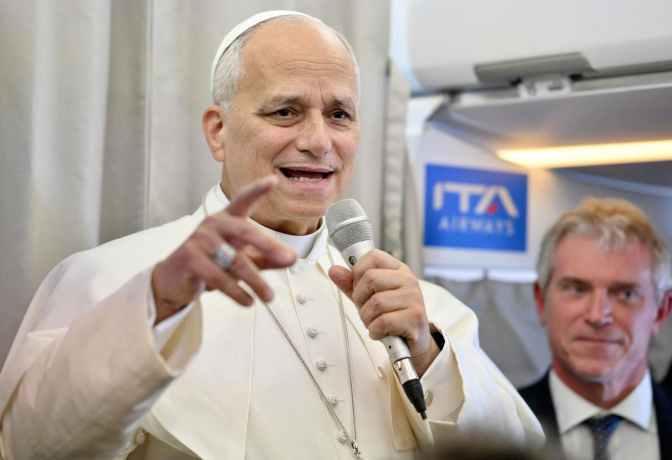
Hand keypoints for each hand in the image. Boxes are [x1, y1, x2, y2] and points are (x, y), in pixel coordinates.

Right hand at [151, 176, 296, 323]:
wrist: (174, 281)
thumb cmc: (210, 264)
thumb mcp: (241, 259)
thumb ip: (266, 257)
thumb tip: (291, 259)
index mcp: (227, 219)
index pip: (243, 200)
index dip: (257, 190)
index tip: (273, 181)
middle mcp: (213, 224)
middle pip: (246, 231)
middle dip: (270, 246)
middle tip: (289, 259)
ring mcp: (200, 240)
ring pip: (236, 261)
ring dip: (256, 282)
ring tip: (269, 296)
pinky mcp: (190, 259)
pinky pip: (219, 277)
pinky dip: (237, 292)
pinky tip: (248, 301)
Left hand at [328, 250, 438, 375]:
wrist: (413, 342)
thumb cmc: (391, 316)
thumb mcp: (368, 297)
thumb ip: (351, 284)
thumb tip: (334, 270)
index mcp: (398, 270)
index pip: (373, 256)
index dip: (358, 272)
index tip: (359, 287)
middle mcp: (408, 280)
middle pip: (371, 278)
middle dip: (360, 299)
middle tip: (368, 310)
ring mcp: (414, 298)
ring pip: (376, 302)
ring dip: (367, 319)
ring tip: (376, 322)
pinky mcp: (415, 318)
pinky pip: (383, 322)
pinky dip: (375, 331)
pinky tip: (381, 332)